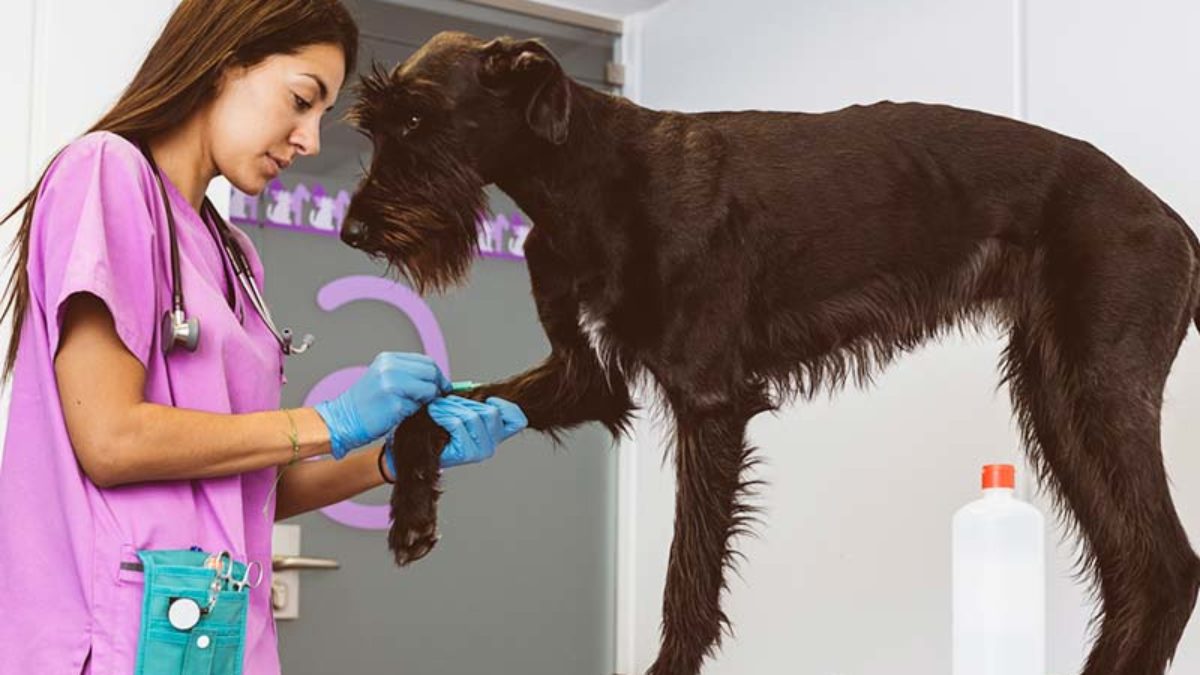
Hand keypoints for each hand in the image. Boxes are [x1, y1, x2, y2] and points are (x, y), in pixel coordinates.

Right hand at [315, 353, 449, 458]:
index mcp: (388, 359)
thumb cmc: (365, 403)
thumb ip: (406, 373)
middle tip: (437, 397)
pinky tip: (403, 414)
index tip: (441, 385)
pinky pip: (419, 407)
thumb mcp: (383, 377)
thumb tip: (435, 378)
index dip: (437, 374)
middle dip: (437, 386)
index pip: (426, 361)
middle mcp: (390, 368)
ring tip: (415, 406)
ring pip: (429, 389)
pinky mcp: (395, 404)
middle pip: (431, 372)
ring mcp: (392, 385)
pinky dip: (416, 411)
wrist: (343, 420)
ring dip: (428, 400)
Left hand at [381, 396, 526, 472]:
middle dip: (465, 402)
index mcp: (495, 435)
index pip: (518, 420)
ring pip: (474, 416)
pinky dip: (444, 415)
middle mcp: (492, 445)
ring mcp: (481, 451)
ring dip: (451, 407)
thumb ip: (474, 404)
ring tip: (437, 409)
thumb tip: (477, 389)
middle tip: (447, 403)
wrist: (415, 451)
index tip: (488, 401)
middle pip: (491, 412)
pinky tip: (435, 416)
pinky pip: (459, 423)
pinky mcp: (467, 454)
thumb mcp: (459, 412)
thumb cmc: (436, 430)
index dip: (506, 406)